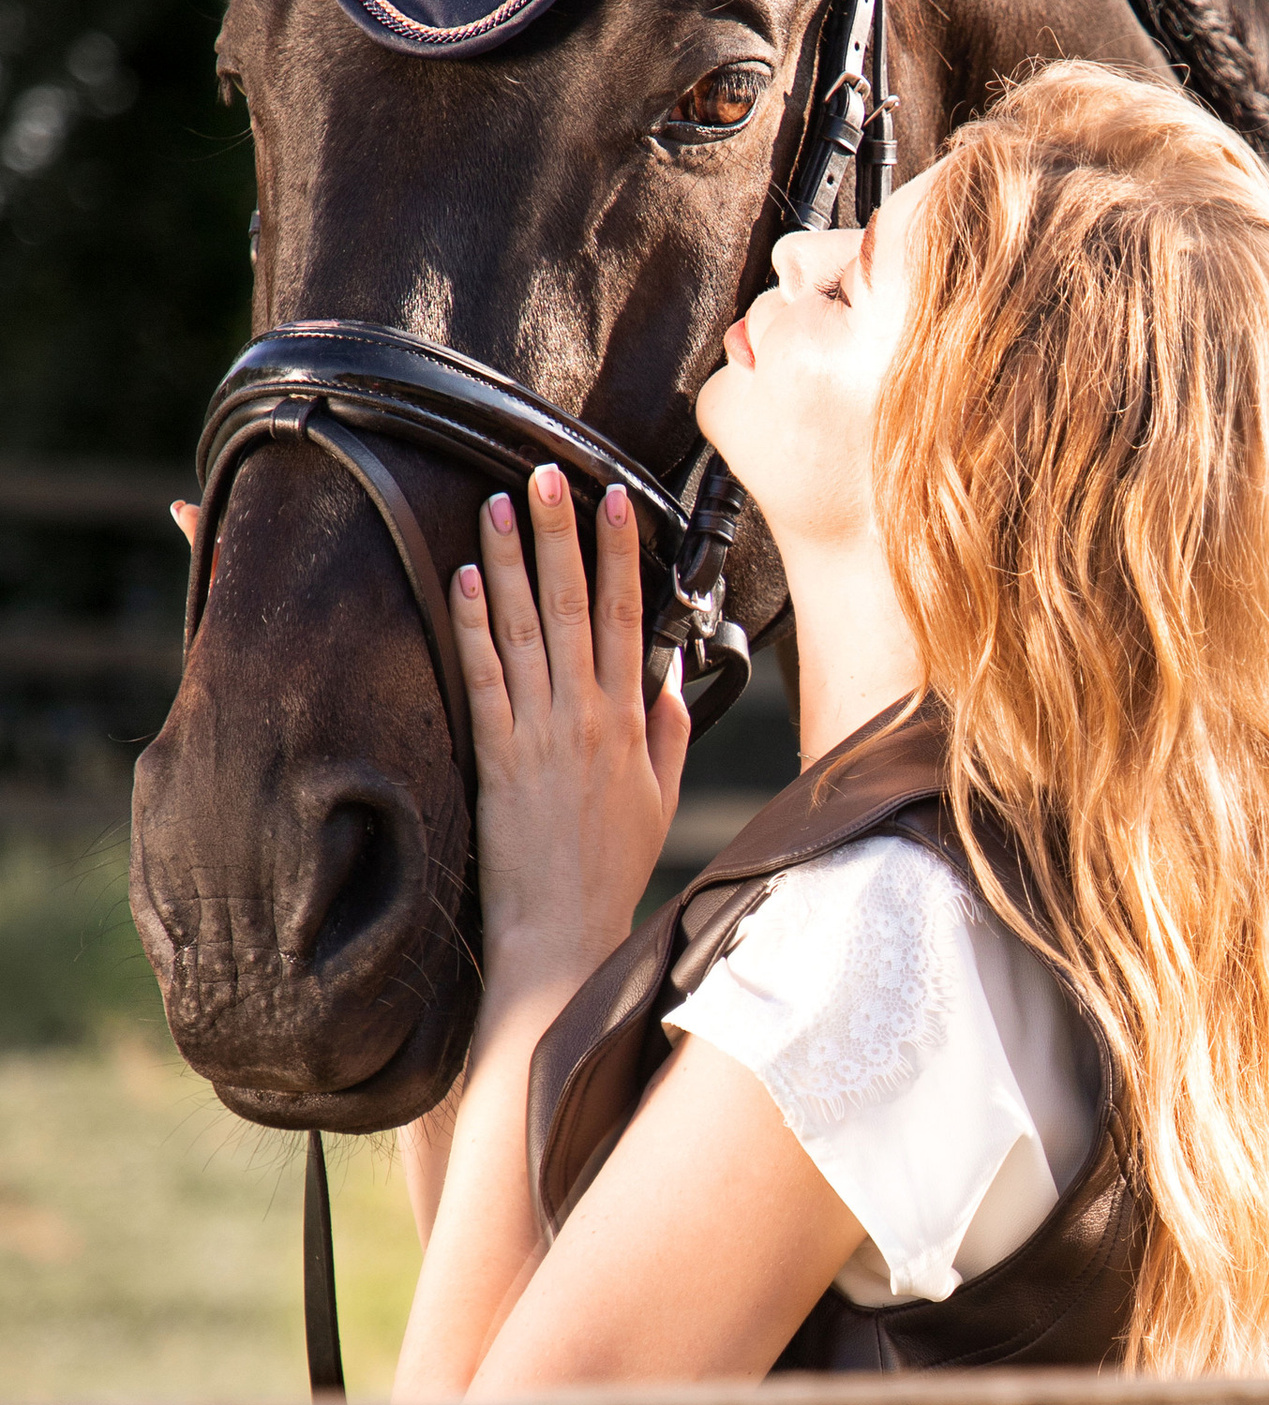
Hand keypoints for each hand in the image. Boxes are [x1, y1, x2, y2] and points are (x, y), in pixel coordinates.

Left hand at [456, 467, 686, 1004]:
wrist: (566, 931)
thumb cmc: (612, 869)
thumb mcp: (660, 796)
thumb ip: (670, 729)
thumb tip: (671, 669)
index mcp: (630, 721)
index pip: (628, 616)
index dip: (623, 553)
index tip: (618, 500)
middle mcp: (586, 715)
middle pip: (574, 605)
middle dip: (562, 533)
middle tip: (550, 472)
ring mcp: (539, 732)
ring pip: (523, 628)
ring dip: (508, 561)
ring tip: (497, 504)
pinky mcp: (496, 755)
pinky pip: (482, 676)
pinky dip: (471, 625)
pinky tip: (461, 578)